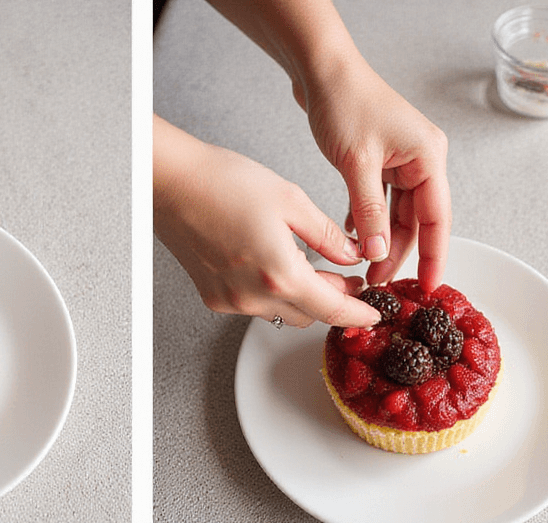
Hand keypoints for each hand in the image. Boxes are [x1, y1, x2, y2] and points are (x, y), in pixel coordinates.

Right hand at [154, 117, 383, 327]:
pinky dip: (275, 292)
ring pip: (283, 313)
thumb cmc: (224, 182)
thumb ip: (326, 235)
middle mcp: (254, 297)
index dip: (358, 314)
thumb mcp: (290, 200)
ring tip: (315, 270)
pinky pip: (256, 306)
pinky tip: (277, 266)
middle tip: (349, 280)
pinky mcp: (215, 298)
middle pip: (308, 316)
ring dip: (304, 298)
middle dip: (332, 302)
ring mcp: (232, 302)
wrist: (173, 184)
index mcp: (280, 273)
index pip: (331, 309)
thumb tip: (351, 256)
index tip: (375, 314)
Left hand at [301, 47, 450, 291]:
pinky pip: (381, 203)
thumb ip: (370, 212)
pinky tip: (355, 238)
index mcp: (427, 157)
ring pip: (397, 215)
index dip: (434, 256)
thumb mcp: (357, 163)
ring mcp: (402, 161)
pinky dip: (369, 222)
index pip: (438, 218)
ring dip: (381, 242)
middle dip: (397, 254)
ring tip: (364, 269)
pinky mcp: (382, 162)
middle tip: (377, 284)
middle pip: (416, 221)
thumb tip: (378, 254)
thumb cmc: (345, 101)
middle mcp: (421, 159)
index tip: (429, 288)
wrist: (323, 70)